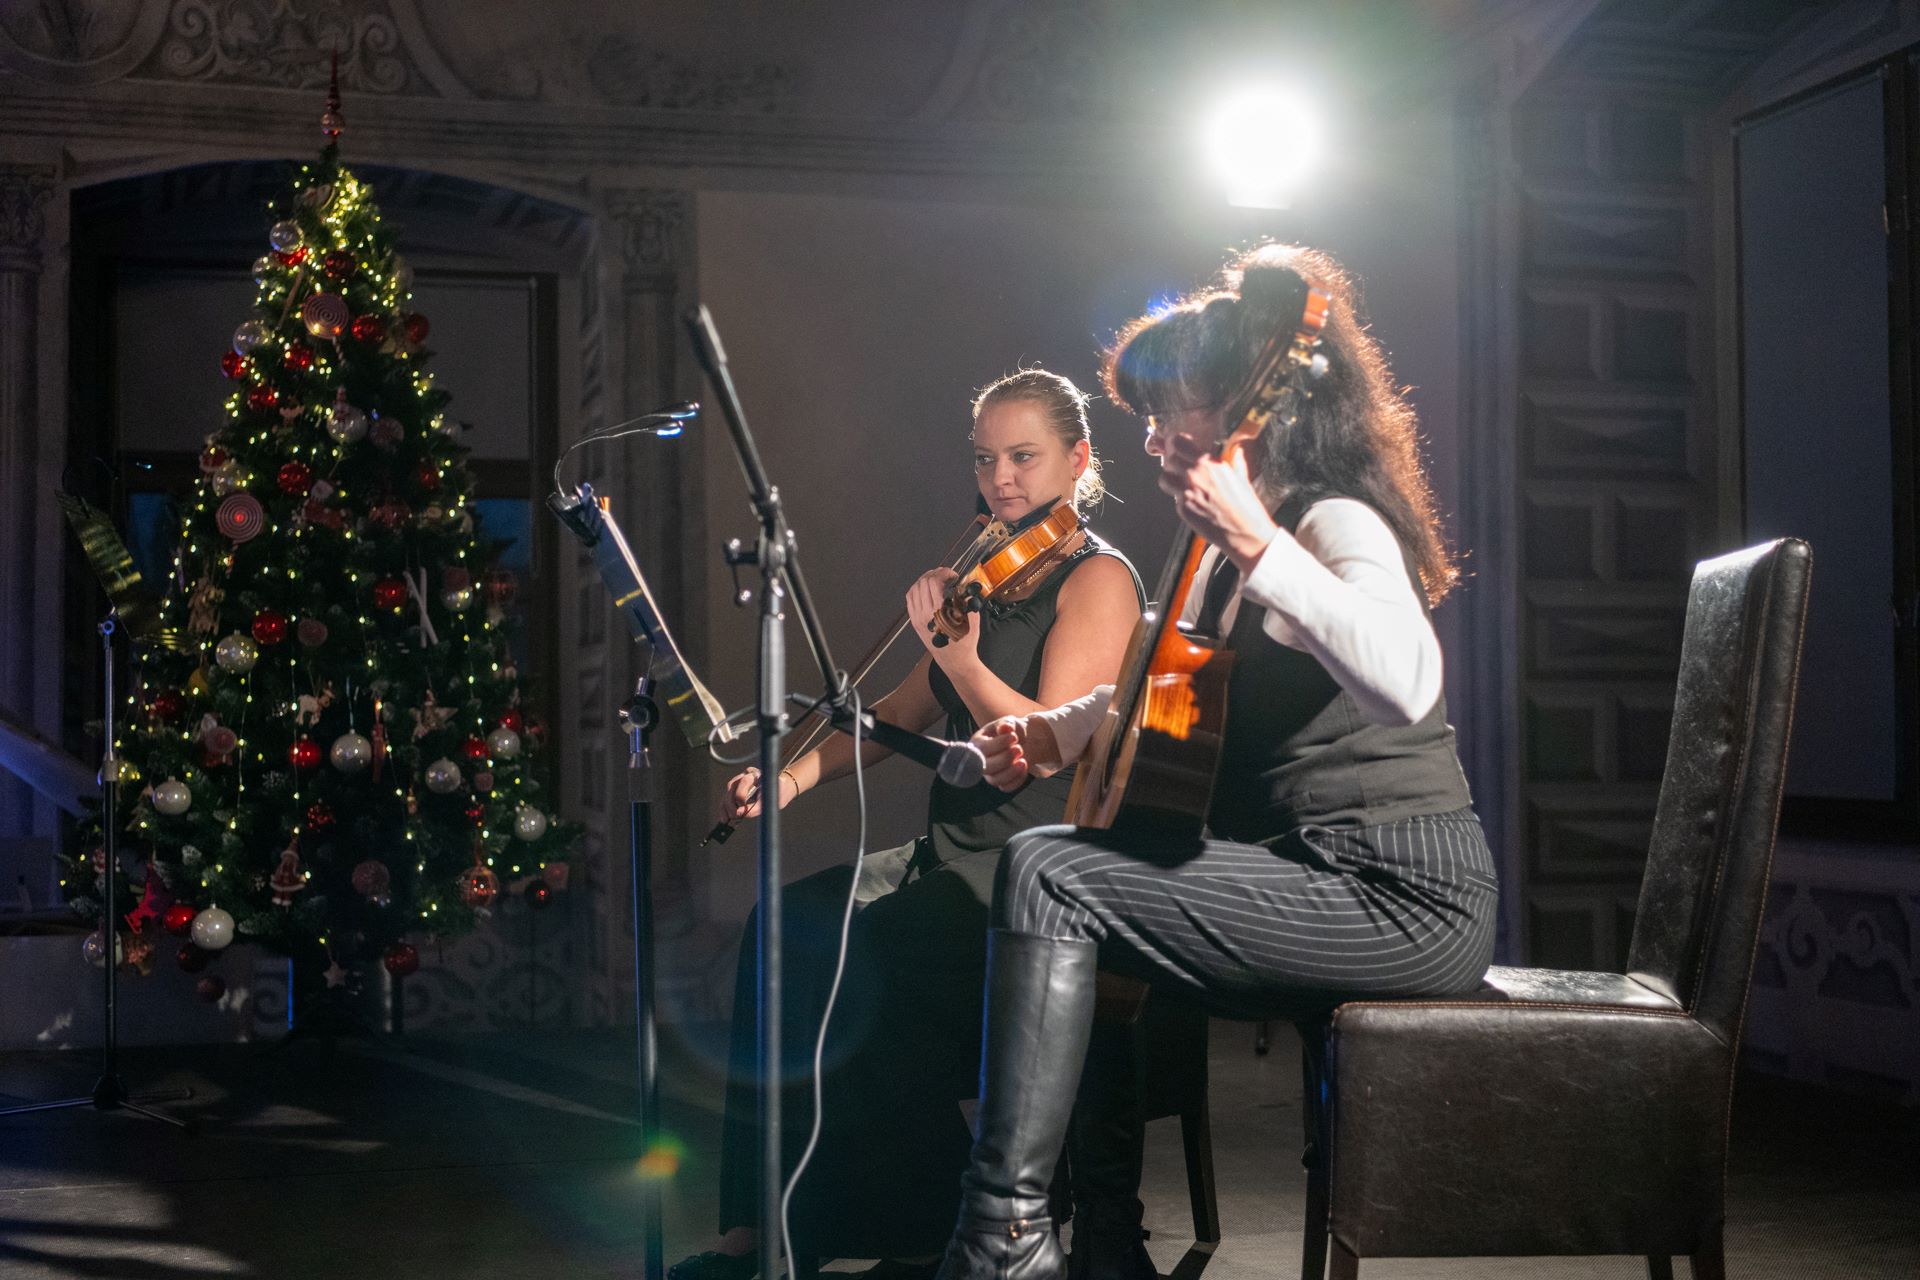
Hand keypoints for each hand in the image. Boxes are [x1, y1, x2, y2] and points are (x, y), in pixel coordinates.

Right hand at [718, 766, 794, 822]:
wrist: (782, 791)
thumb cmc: (777, 794)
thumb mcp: (769, 802)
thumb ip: (754, 809)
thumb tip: (738, 814)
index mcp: (757, 773)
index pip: (744, 781)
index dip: (740, 796)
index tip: (740, 810)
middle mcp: (746, 775)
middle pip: (732, 787)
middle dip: (730, 803)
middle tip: (733, 817)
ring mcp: (740, 781)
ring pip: (728, 792)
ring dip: (725, 807)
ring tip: (726, 820)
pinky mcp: (737, 789)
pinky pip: (728, 797)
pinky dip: (725, 808)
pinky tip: (725, 818)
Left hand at [906, 567, 981, 664]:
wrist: (955, 660)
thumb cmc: (964, 642)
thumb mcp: (971, 619)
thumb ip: (967, 599)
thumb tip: (964, 585)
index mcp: (939, 612)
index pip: (934, 582)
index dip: (943, 573)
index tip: (952, 574)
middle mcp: (925, 614)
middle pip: (923, 583)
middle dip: (935, 573)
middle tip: (944, 574)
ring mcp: (918, 618)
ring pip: (914, 589)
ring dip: (925, 580)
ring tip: (935, 578)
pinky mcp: (915, 622)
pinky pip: (910, 600)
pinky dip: (916, 590)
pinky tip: (925, 588)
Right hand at [973, 716, 1030, 790]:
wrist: (1022, 741)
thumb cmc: (1011, 731)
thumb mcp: (1009, 722)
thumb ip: (1006, 724)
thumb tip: (1004, 728)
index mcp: (978, 743)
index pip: (983, 748)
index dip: (999, 744)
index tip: (1014, 737)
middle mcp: (980, 760)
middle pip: (987, 767)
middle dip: (1005, 758)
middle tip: (1019, 748)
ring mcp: (990, 773)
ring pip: (995, 780)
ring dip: (1011, 771)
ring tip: (1023, 760)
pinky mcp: (1001, 782)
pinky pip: (1006, 787)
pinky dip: (1017, 779)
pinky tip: (1024, 766)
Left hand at [1156, 433, 1276, 572]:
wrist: (1244, 533)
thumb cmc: (1246, 506)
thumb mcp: (1241, 477)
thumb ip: (1235, 460)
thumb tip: (1236, 450)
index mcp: (1208, 463)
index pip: (1178, 442)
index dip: (1175, 442)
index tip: (1177, 444)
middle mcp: (1194, 475)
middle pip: (1168, 458)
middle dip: (1172, 459)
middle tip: (1179, 463)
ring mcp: (1185, 493)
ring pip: (1164, 478)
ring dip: (1169, 478)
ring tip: (1179, 481)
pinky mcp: (1183, 509)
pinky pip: (1173, 497)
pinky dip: (1179, 497)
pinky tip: (1191, 500)